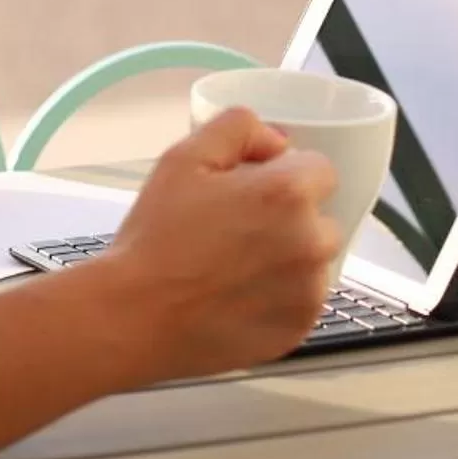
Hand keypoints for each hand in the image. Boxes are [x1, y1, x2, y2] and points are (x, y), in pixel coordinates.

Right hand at [96, 108, 342, 380]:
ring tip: (233, 269)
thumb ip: (238, 129)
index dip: (284, 176)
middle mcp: (312, 242)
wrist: (136, 318)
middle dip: (290, 220)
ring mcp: (309, 292)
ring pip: (313, 263)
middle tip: (238, 232)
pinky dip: (280, 298)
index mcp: (288, 193)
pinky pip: (302, 302)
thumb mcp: (183, 158)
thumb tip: (277, 142)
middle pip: (322, 218)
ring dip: (289, 260)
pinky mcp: (299, 329)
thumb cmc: (157, 238)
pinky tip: (237, 298)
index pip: (320, 170)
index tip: (251, 192)